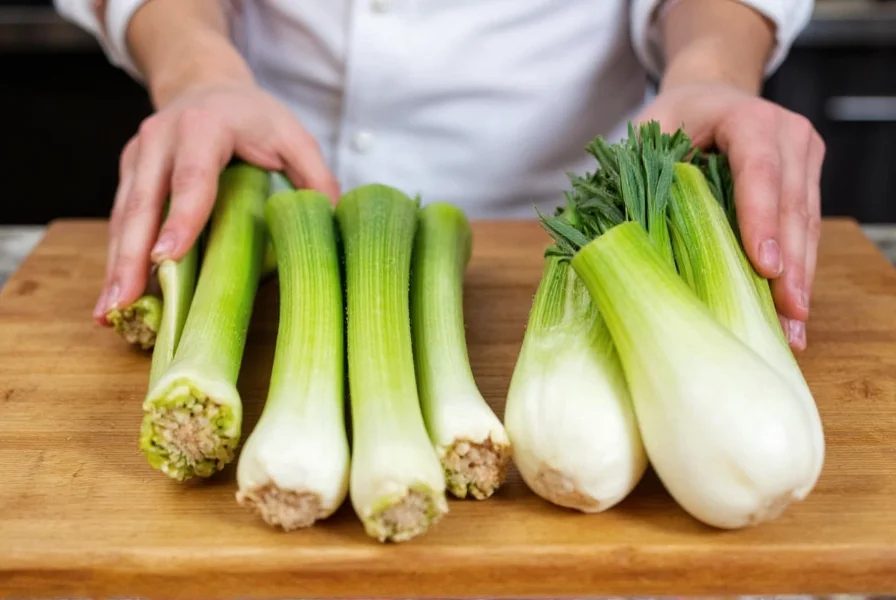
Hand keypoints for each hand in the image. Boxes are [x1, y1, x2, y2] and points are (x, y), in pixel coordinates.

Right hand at [95, 81, 338, 324]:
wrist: (205, 85)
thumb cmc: (253, 117)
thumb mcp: (293, 135)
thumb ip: (315, 176)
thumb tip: (333, 223)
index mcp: (203, 127)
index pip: (192, 178)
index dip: (181, 218)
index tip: (166, 257)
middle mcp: (160, 140)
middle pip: (143, 203)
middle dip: (131, 256)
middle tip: (123, 302)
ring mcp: (138, 157)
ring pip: (124, 216)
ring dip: (115, 266)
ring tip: (111, 310)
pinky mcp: (129, 175)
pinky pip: (121, 220)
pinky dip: (118, 257)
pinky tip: (117, 294)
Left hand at [636, 82, 824, 351]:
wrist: (712, 93)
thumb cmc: (677, 116)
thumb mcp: (650, 129)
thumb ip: (634, 167)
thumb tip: (603, 226)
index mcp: (748, 119)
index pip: (758, 171)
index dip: (761, 218)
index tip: (764, 266)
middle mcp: (787, 135)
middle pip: (791, 205)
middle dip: (791, 264)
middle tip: (786, 315)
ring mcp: (804, 158)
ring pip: (806, 223)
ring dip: (801, 277)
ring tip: (794, 327)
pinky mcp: (808, 180)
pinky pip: (805, 229)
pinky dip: (799, 269)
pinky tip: (792, 310)